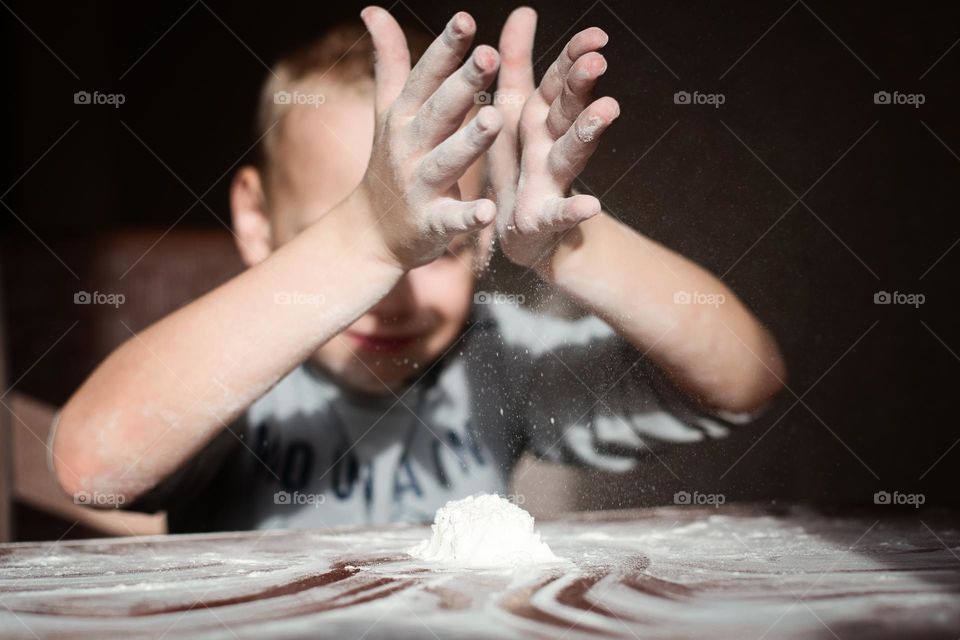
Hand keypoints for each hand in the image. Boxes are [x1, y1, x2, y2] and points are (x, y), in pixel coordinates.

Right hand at [357, 7, 501, 269]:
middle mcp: (409, 147)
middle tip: (489, 56)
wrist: (370, 233)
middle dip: (462, 84)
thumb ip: (390, 62)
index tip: (465, 20)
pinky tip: (488, 212)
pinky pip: (452, 219)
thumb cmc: (389, 163)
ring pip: (447, 160)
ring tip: (493, 119)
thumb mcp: (388, 112)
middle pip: (439, 112)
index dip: (445, 49)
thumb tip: (372, 8)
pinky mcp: (432, 225)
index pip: (426, 77)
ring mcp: (418, 187)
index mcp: (404, 117)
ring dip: (468, 141)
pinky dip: (469, 217)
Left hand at [488, 9, 618, 268]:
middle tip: (596, 61)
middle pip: (567, 109)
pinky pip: (561, 213)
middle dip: (580, 85)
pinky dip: (576, 210)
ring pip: (571, 152)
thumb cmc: (517, 165)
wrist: (519, 232)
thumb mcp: (512, 111)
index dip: (574, 57)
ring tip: (605, 111)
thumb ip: (516, 63)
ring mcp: (552, 180)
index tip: (596, 36)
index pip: (559, 80)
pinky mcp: (544, 218)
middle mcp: (550, 143)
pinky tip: (592, 206)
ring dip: (588, 130)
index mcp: (539, 116)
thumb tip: (524, 11)